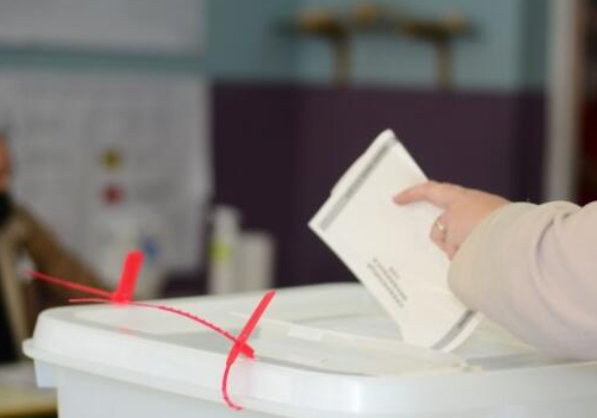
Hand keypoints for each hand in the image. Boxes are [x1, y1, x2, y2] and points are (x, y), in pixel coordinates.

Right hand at [393, 181, 508, 258]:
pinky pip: (479, 246)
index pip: (431, 191)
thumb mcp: (452, 233)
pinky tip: (473, 268)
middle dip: (444, 237)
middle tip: (446, 251)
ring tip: (463, 264)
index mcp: (462, 198)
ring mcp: (491, 220)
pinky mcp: (502, 237)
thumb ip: (447, 238)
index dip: (412, 194)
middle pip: (447, 220)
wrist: (517, 245)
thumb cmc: (484, 231)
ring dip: (459, 249)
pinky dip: (473, 256)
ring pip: (462, 236)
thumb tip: (455, 250)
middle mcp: (477, 205)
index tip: (397, 200)